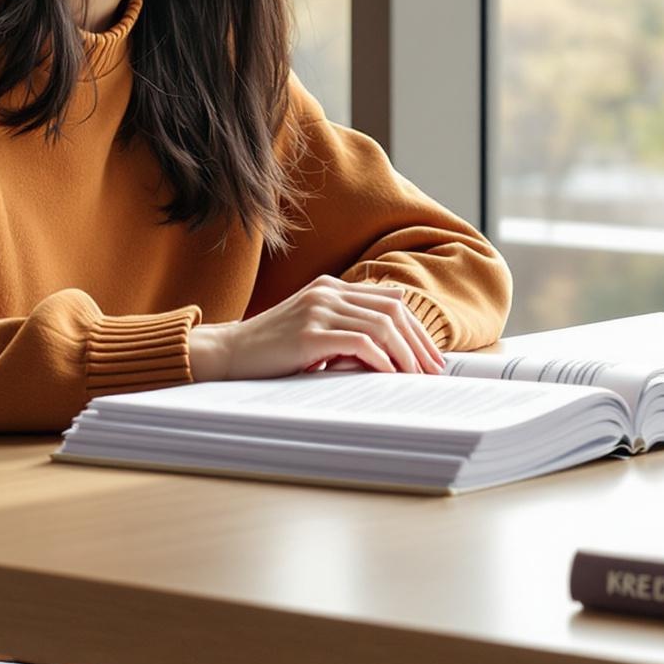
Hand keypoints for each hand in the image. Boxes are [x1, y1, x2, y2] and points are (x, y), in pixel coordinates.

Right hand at [189, 278, 445, 381]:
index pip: (390, 300)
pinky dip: (382, 359)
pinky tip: (389, 375)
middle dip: (419, 341)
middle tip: (433, 370)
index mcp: (330, 287)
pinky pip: (360, 342)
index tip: (430, 355)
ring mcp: (318, 310)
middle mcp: (327, 292)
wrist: (229, 353)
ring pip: (382, 325)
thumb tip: (389, 345)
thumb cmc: (271, 350)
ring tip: (417, 376)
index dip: (416, 327)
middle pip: (392, 310)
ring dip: (406, 353)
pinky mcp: (310, 333)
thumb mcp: (312, 329)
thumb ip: (344, 328)